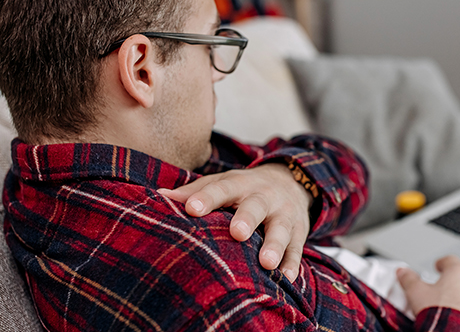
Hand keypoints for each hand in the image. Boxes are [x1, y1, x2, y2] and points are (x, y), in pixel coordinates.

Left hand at [158, 164, 312, 281]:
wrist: (292, 182)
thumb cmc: (245, 189)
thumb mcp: (223, 183)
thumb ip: (194, 191)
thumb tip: (160, 196)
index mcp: (240, 184)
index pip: (221, 188)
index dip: (206, 197)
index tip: (191, 208)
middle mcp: (264, 197)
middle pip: (255, 206)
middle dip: (247, 219)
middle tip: (237, 233)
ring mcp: (284, 215)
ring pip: (281, 229)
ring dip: (275, 245)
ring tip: (266, 262)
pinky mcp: (299, 232)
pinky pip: (297, 249)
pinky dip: (293, 263)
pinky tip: (287, 278)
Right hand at [397, 256, 459, 331]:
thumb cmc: (440, 315)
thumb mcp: (417, 294)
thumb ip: (409, 280)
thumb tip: (403, 273)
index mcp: (459, 273)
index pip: (450, 261)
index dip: (442, 264)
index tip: (439, 267)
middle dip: (454, 285)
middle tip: (442, 295)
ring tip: (452, 312)